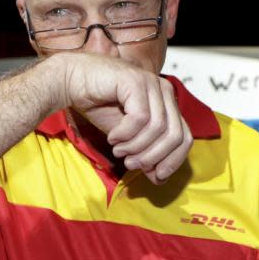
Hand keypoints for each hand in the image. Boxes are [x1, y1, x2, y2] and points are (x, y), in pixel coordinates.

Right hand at [58, 52, 192, 183]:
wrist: (72, 81)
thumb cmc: (100, 106)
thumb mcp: (128, 138)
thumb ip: (146, 154)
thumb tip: (160, 179)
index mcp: (168, 104)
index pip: (185, 138)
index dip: (173, 161)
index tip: (154, 175)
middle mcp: (164, 91)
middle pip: (175, 135)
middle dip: (153, 157)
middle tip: (130, 163)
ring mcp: (152, 84)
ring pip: (157, 128)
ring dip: (136, 146)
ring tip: (119, 150)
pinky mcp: (136, 81)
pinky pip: (141, 118)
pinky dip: (126, 133)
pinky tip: (113, 136)